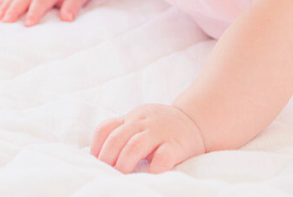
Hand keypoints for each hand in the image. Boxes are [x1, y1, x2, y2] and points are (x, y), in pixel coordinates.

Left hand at [91, 104, 205, 173]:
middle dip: (107, 157)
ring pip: (136, 144)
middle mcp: (143, 123)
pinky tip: (149, 174)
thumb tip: (98, 157)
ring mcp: (160, 132)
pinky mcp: (177, 145)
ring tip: (122, 174)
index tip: (96, 162)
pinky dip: (154, 168)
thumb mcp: (140, 123)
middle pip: (117, 137)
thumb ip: (123, 133)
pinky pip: (164, 157)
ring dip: (125, 161)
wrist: (196, 121)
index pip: (106, 128)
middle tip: (107, 171)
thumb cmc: (161, 128)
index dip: (96, 147)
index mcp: (132, 118)